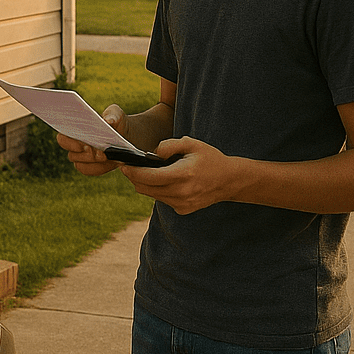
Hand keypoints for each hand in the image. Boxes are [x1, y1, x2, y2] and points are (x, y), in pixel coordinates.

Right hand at [56, 103, 126, 175]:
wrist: (125, 136)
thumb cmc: (115, 122)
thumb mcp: (116, 115)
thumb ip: (112, 115)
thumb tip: (108, 121)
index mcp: (73, 130)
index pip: (62, 138)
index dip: (69, 143)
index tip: (83, 144)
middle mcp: (74, 146)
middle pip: (71, 155)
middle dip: (84, 154)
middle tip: (97, 151)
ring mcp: (81, 158)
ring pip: (79, 164)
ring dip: (93, 161)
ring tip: (106, 155)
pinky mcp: (90, 167)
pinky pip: (89, 170)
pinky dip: (99, 167)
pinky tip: (108, 162)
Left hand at [118, 136, 236, 213]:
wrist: (230, 180)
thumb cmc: (210, 158)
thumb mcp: (192, 143)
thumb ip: (169, 145)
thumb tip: (151, 153)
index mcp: (182, 174)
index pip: (148, 176)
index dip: (132, 172)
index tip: (123, 165)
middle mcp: (181, 192)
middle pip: (145, 188)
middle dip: (134, 178)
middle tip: (128, 167)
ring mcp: (182, 204)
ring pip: (152, 195)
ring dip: (145, 185)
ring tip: (144, 172)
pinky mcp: (182, 210)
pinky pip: (162, 200)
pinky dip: (158, 191)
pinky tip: (163, 181)